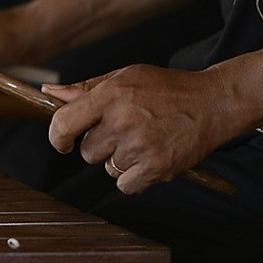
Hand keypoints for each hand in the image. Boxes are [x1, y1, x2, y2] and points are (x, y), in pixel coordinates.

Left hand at [43, 64, 234, 193]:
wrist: (213, 102)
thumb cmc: (166, 89)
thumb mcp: (123, 77)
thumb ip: (84, 88)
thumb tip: (49, 92)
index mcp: (111, 94)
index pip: (63, 124)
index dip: (57, 137)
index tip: (62, 142)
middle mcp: (122, 120)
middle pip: (87, 152)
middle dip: (101, 145)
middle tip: (126, 130)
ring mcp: (140, 146)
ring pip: (107, 168)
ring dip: (121, 160)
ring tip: (144, 140)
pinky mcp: (156, 167)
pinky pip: (125, 185)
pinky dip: (135, 178)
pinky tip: (150, 157)